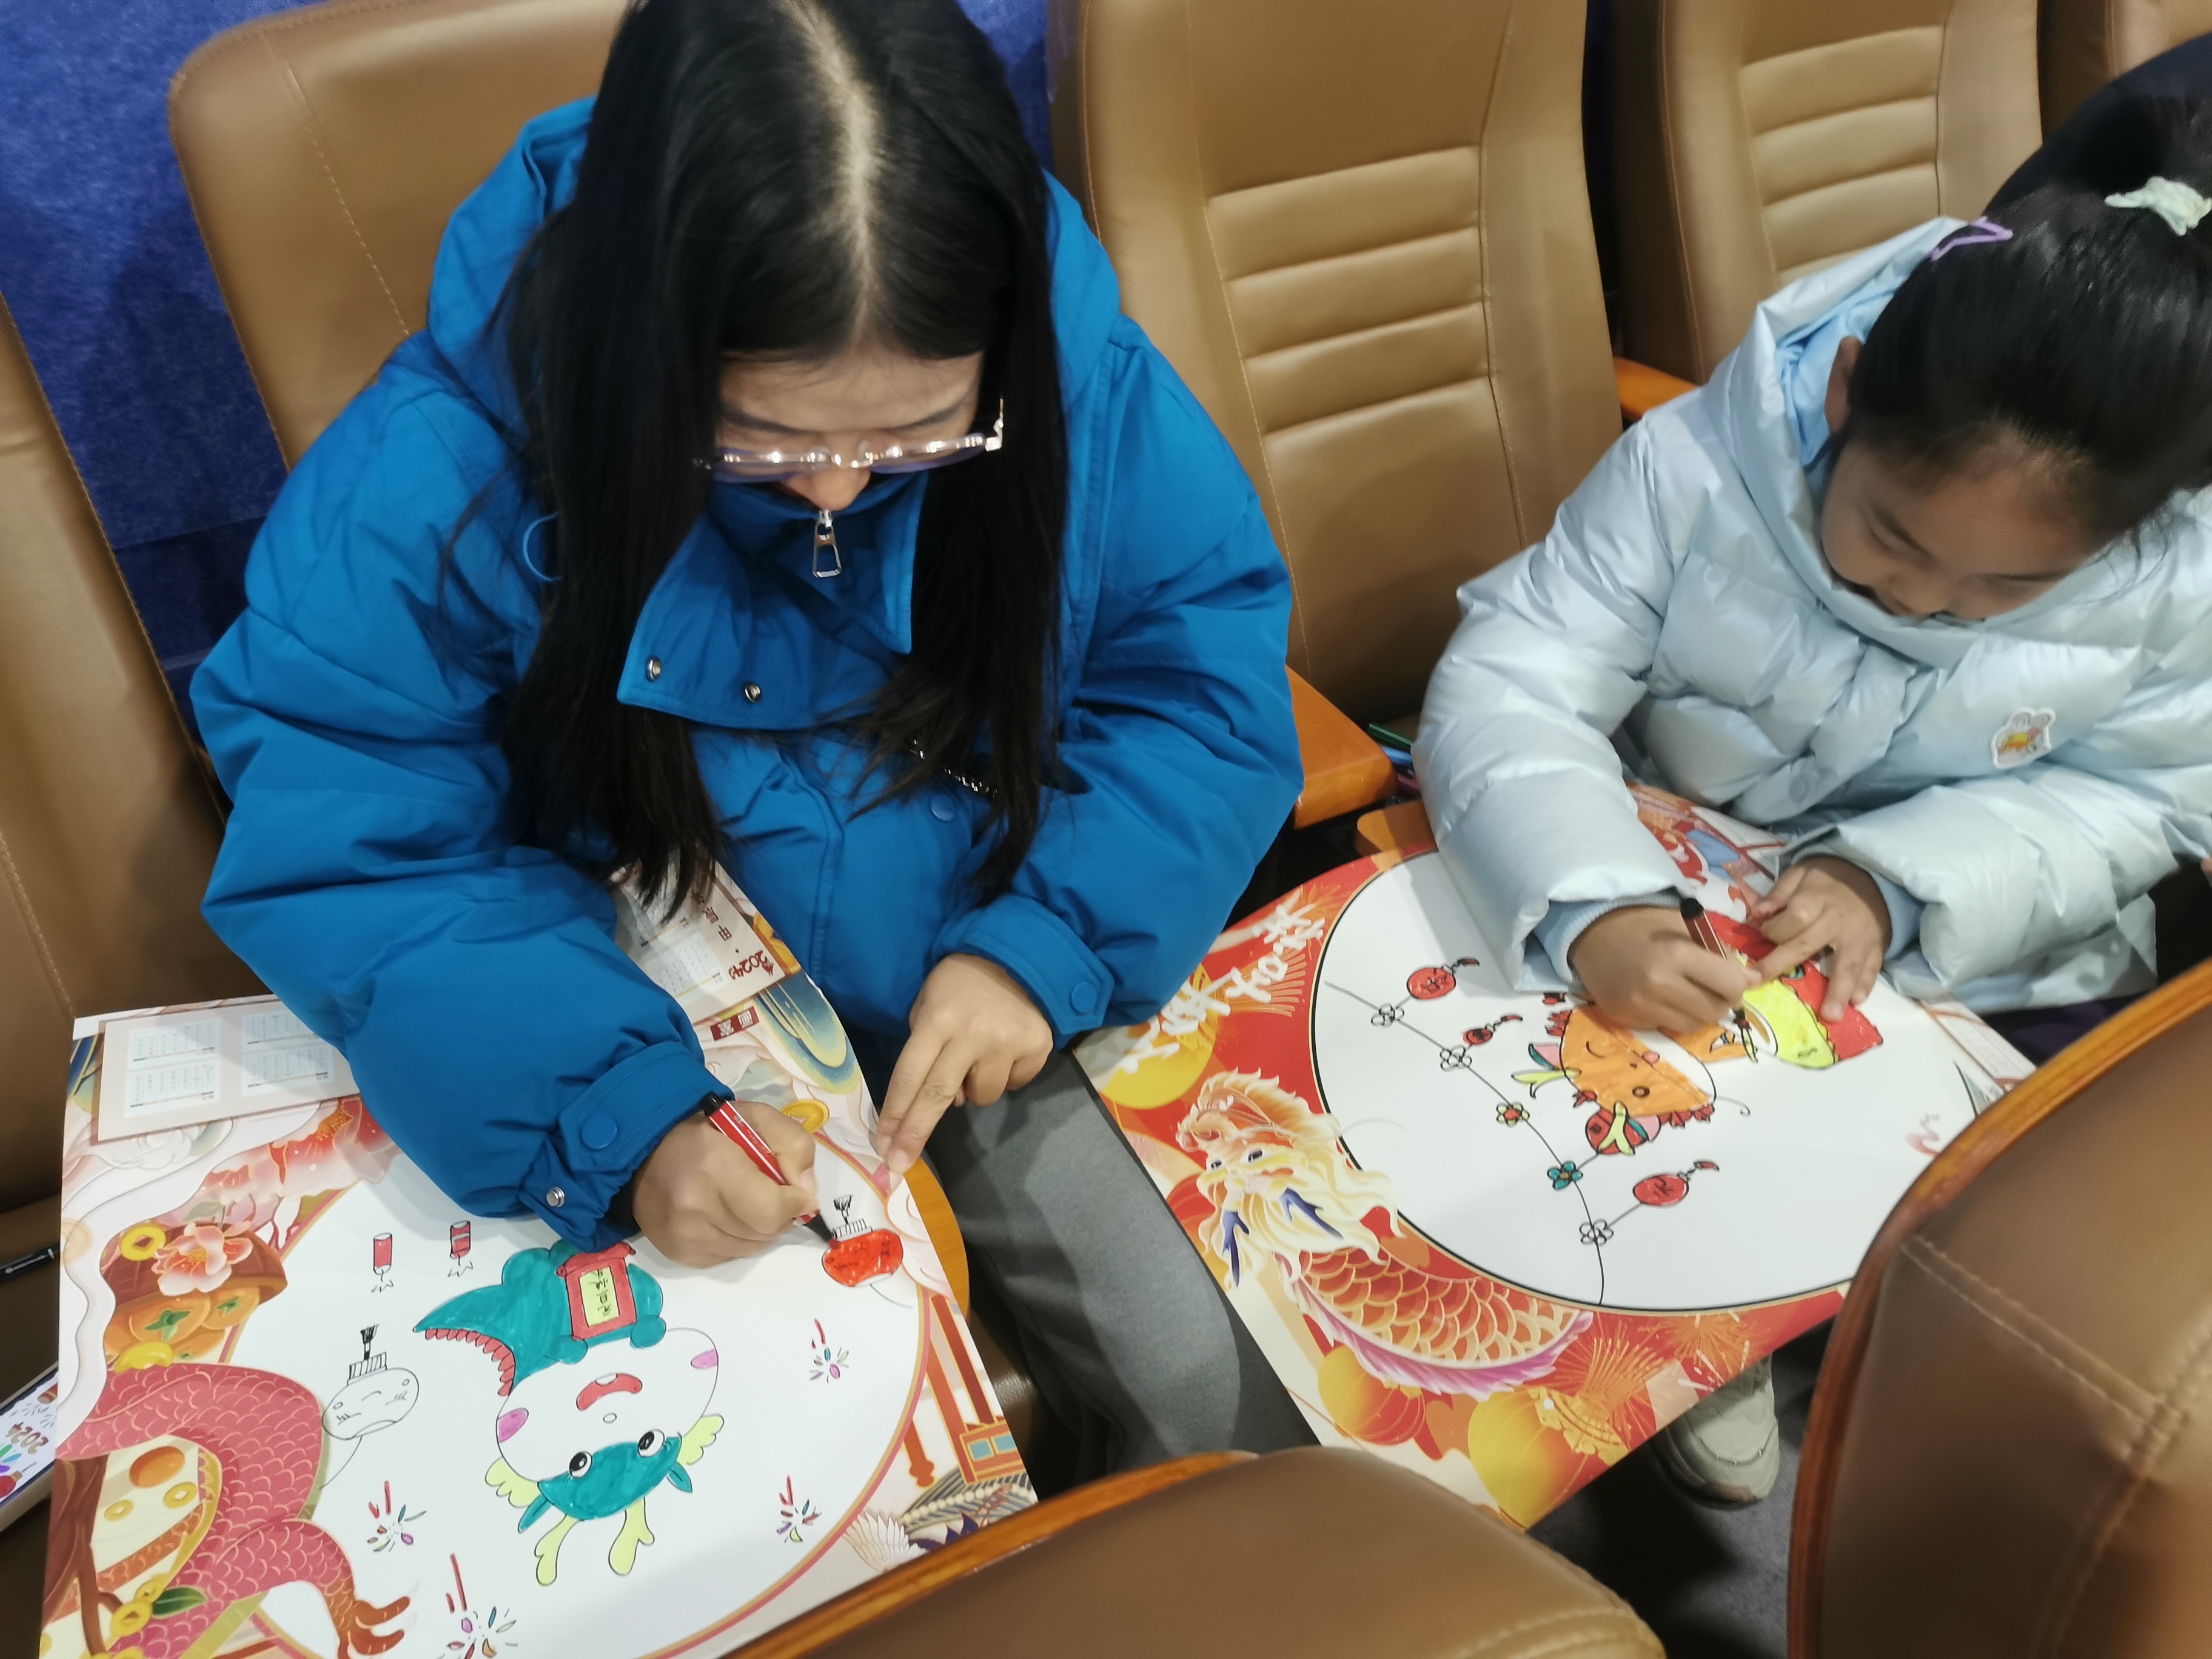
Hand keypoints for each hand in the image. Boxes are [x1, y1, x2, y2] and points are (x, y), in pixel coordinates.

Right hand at [632, 1100, 816, 1266]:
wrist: (647, 1151)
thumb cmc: (708, 1131)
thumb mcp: (756, 1117)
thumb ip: (793, 1145)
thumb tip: (807, 1190)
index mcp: (713, 1166)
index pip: (773, 1210)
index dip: (794, 1202)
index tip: (796, 1191)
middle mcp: (693, 1207)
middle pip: (764, 1232)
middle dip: (780, 1215)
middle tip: (771, 1194)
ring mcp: (682, 1235)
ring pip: (750, 1248)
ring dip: (760, 1229)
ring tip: (746, 1202)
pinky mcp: (678, 1253)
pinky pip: (729, 1256)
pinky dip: (738, 1239)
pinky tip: (726, 1215)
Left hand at [874, 953, 1052, 1174]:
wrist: (1019, 957)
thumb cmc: (960, 983)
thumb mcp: (928, 1004)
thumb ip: (926, 1051)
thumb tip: (942, 1103)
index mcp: (939, 1020)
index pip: (911, 1074)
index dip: (895, 1113)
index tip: (882, 1147)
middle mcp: (972, 1034)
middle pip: (938, 1095)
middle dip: (915, 1133)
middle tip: (898, 1164)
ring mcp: (1008, 1043)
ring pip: (982, 1096)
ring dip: (973, 1088)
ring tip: (977, 1056)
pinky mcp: (1037, 1048)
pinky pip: (1014, 1084)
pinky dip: (1005, 1076)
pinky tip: (1004, 1050)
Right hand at [1570, 905, 1760, 1031]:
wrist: (1591, 930)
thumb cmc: (1645, 922)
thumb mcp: (1687, 926)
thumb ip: (1720, 953)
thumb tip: (1753, 981)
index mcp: (1676, 954)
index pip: (1730, 986)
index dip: (1737, 983)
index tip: (1731, 977)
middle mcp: (1657, 985)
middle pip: (1714, 1011)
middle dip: (1720, 1000)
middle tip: (1711, 987)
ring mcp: (1638, 1005)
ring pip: (1692, 1025)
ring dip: (1697, 1011)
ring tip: (1686, 992)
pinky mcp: (1624, 1018)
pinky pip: (1664, 1026)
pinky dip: (1670, 1014)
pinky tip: (1658, 996)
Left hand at [1749, 857, 1890, 1019]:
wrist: (1875, 876)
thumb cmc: (1830, 878)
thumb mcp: (1803, 872)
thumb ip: (1780, 891)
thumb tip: (1757, 913)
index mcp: (1817, 898)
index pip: (1792, 918)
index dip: (1774, 929)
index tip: (1763, 935)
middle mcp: (1837, 920)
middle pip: (1808, 944)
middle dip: (1783, 964)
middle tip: (1761, 983)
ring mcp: (1860, 937)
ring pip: (1847, 964)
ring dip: (1838, 990)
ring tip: (1830, 1015)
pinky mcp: (1877, 947)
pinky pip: (1872, 967)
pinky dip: (1866, 984)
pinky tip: (1857, 1001)